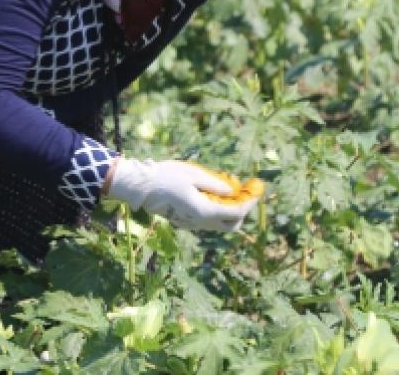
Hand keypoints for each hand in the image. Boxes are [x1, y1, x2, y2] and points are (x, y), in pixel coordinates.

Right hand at [103, 159, 257, 231]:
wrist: (141, 186)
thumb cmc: (166, 176)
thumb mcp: (194, 174)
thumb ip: (216, 185)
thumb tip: (233, 192)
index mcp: (204, 211)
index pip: (236, 212)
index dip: (250, 201)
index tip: (257, 189)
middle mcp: (199, 222)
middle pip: (231, 224)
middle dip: (242, 210)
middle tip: (245, 191)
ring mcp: (192, 224)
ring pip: (220, 224)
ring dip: (229, 210)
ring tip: (230, 188)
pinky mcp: (185, 221)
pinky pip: (208, 220)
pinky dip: (218, 210)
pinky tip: (215, 193)